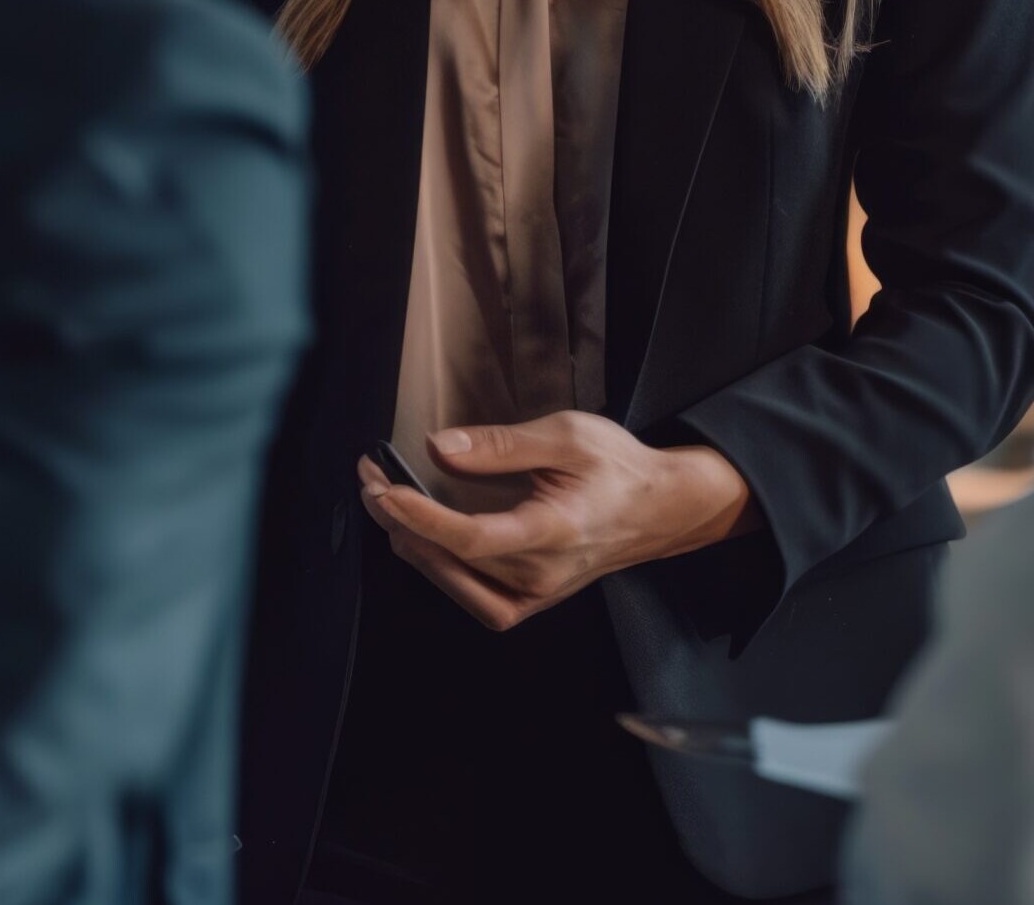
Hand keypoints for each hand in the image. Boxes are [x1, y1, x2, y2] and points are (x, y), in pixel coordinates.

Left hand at [356, 412, 755, 632]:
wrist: (661, 508)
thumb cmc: (619, 468)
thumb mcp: (567, 435)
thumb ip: (501, 445)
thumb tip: (438, 449)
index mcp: (554, 532)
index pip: (472, 537)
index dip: (421, 517)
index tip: (384, 488)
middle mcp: (542, 574)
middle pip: (452, 559)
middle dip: (400, 519)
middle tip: (372, 478)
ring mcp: (536, 594)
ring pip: (455, 582)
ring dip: (413, 544)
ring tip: (387, 506)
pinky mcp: (531, 599)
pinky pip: (473, 595)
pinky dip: (441, 569)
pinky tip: (423, 542)